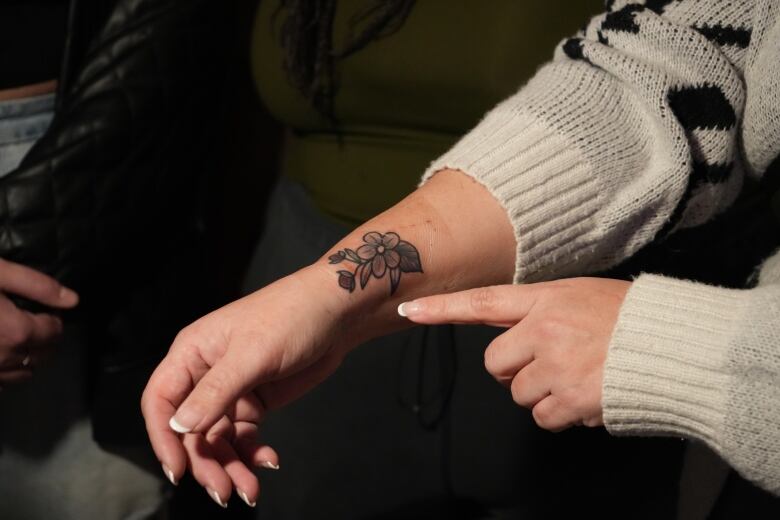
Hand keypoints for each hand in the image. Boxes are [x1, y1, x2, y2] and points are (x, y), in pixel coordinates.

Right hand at [0, 259, 78, 385]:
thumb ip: (37, 286)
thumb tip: (73, 300)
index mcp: (18, 332)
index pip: (54, 333)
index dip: (52, 319)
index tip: (41, 309)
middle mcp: (6, 358)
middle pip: (42, 356)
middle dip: (44, 340)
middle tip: (30, 321)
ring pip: (23, 374)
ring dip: (26, 358)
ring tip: (14, 337)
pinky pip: (1, 384)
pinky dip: (5, 372)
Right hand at [141, 266, 360, 506]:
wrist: (336, 313)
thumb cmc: (291, 317)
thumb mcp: (251, 354)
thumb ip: (215, 392)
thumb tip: (179, 427)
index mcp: (192, 352)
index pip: (160, 400)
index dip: (163, 437)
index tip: (178, 470)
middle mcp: (205, 374)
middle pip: (190, 429)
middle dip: (205, 462)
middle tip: (224, 490)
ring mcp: (231, 390)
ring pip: (217, 439)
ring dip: (230, 466)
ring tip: (250, 489)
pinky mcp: (255, 401)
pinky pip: (243, 436)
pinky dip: (252, 453)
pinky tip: (269, 461)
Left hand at [399, 278, 629, 431]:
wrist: (675, 345)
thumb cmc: (629, 317)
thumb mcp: (579, 296)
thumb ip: (537, 311)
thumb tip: (509, 334)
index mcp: (545, 300)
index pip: (482, 302)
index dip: (442, 308)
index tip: (408, 311)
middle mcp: (544, 331)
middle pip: (495, 363)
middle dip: (514, 370)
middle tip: (548, 362)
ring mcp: (557, 367)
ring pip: (519, 394)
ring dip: (542, 393)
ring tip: (578, 375)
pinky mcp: (572, 399)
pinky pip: (543, 417)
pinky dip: (562, 413)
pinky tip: (588, 394)